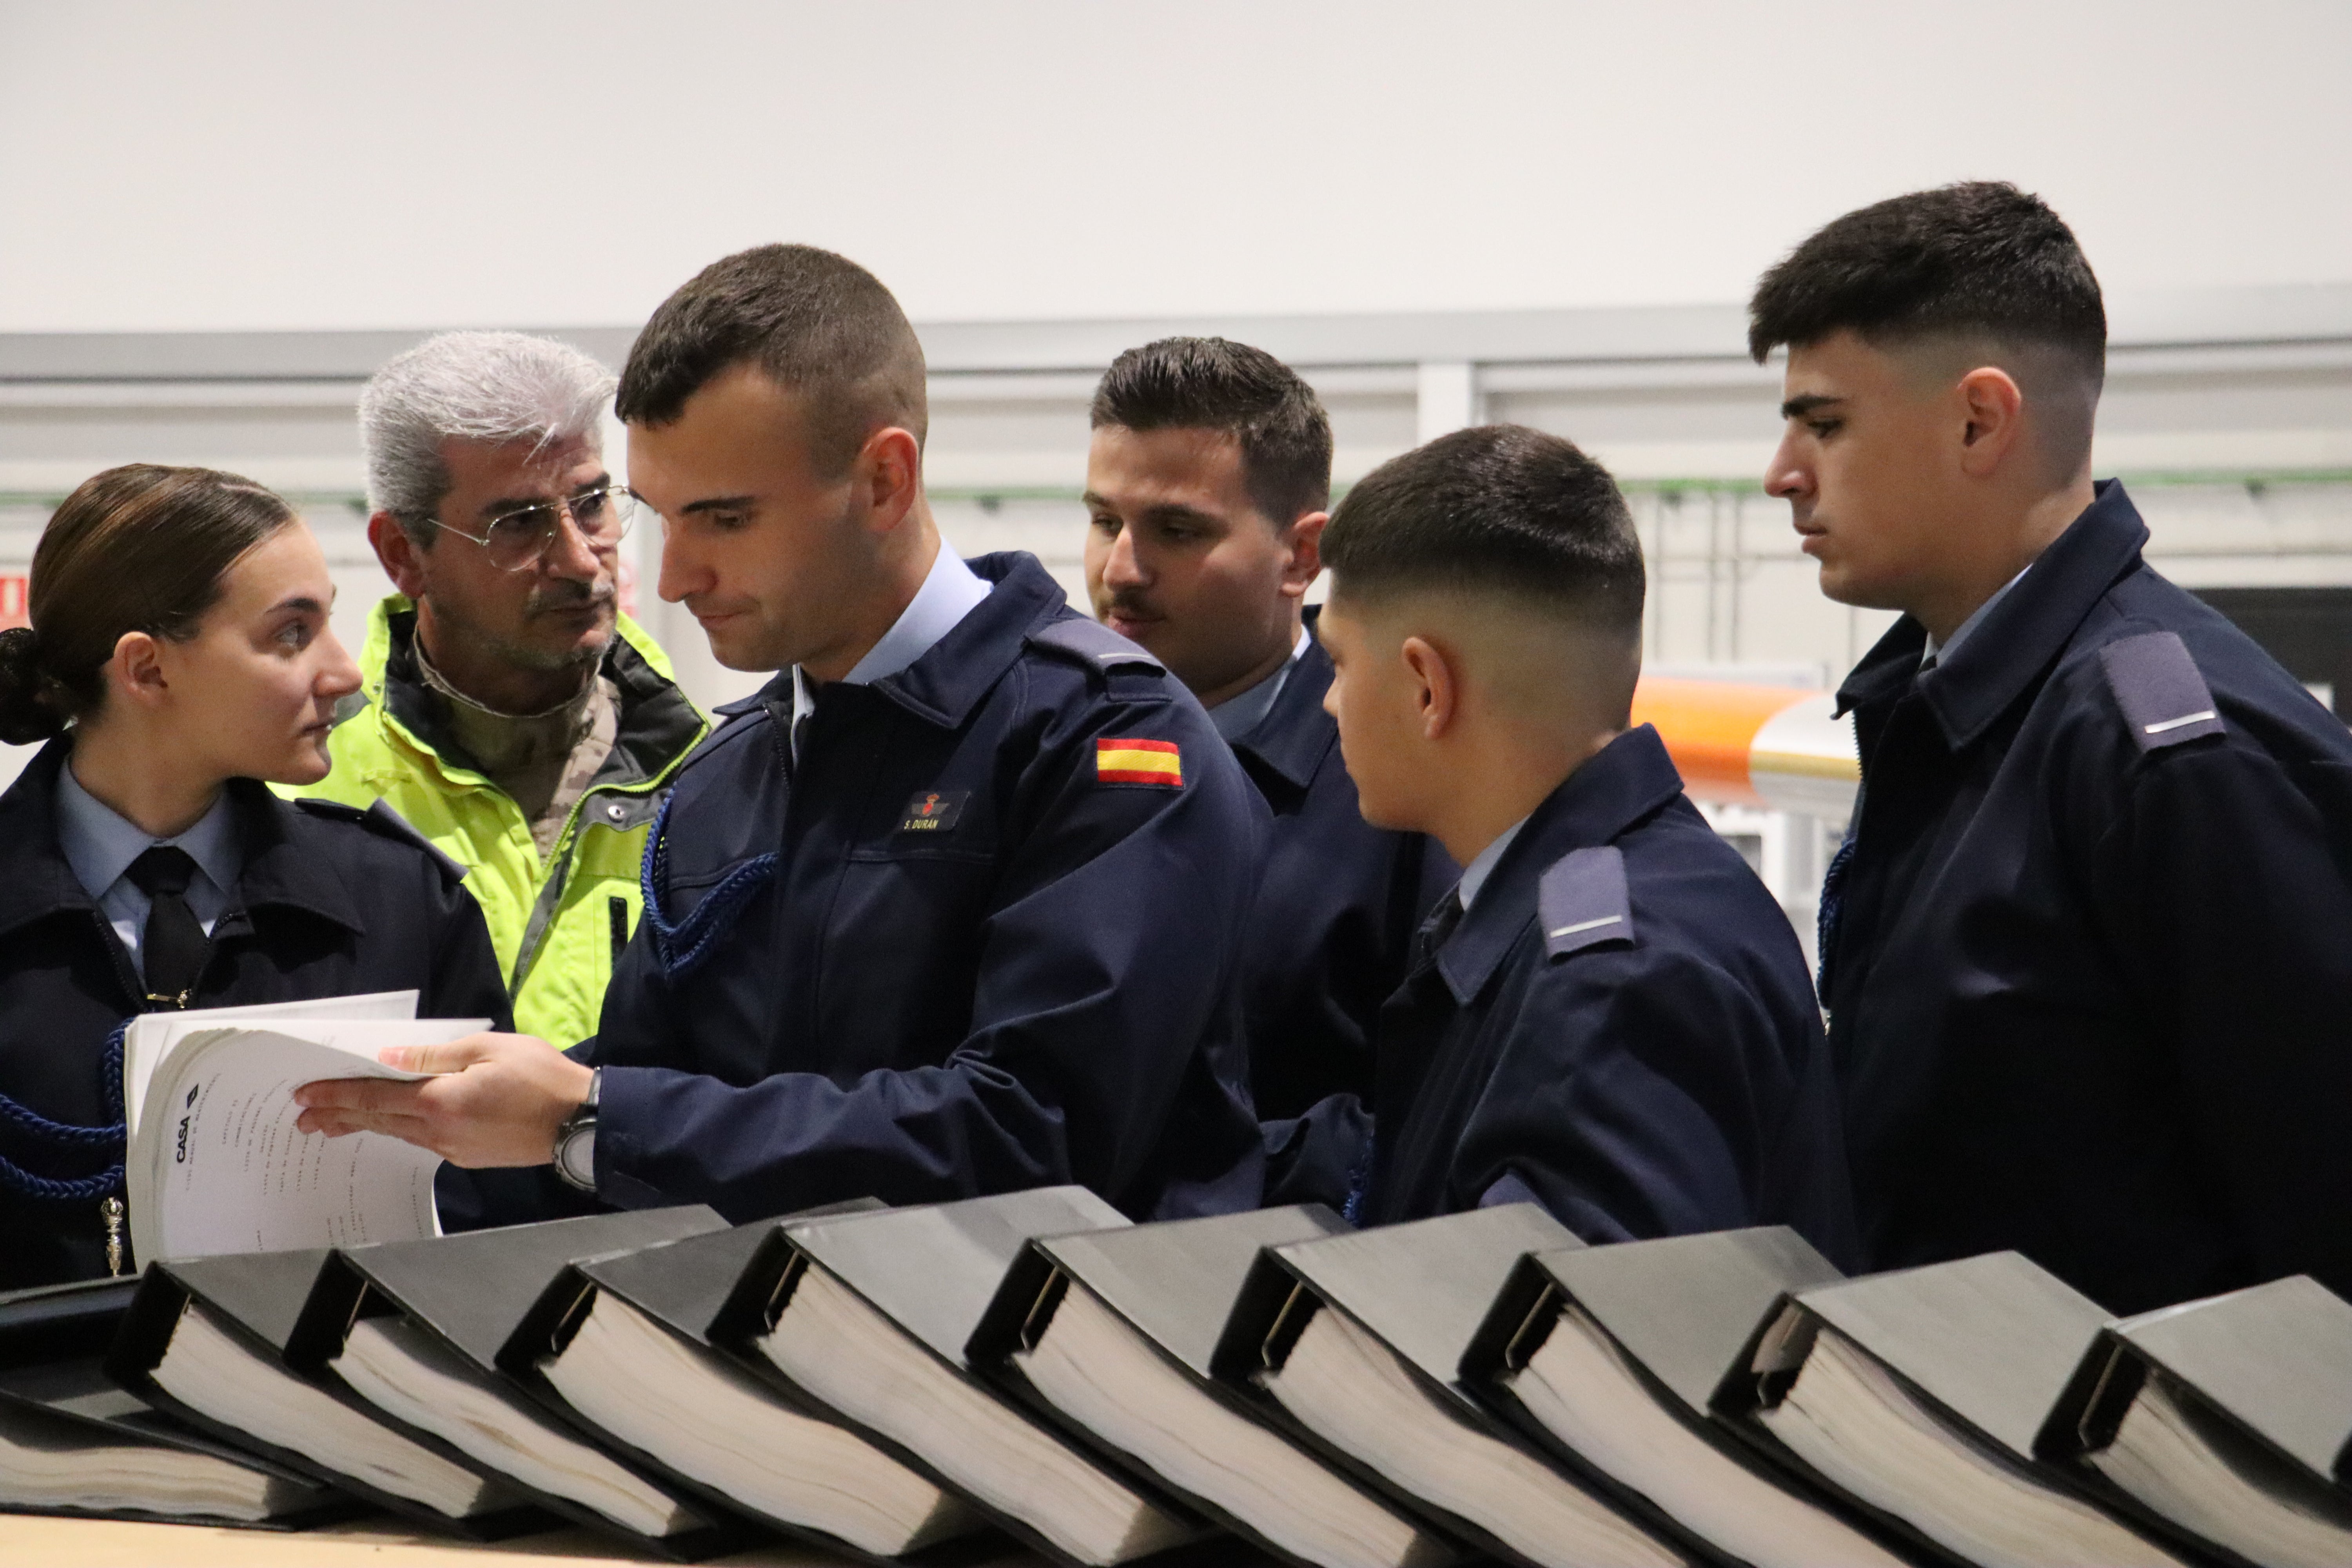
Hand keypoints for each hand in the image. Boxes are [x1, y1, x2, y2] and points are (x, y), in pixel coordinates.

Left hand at [291, 1033, 592, 1167]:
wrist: (579, 1121)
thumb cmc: (539, 1077)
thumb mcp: (488, 1049)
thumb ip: (435, 1055)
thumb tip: (389, 1057)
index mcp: (439, 1101)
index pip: (374, 1097)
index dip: (336, 1094)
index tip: (304, 1094)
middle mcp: (438, 1131)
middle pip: (377, 1120)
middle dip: (337, 1116)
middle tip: (302, 1117)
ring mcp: (452, 1148)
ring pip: (396, 1133)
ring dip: (362, 1126)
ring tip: (332, 1125)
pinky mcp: (467, 1156)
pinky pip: (420, 1141)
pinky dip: (394, 1131)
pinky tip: (390, 1127)